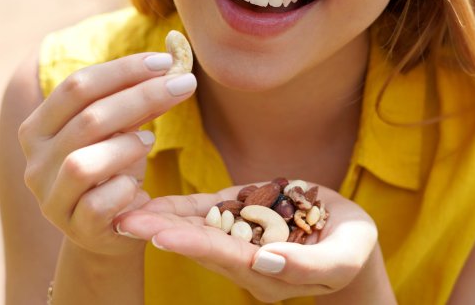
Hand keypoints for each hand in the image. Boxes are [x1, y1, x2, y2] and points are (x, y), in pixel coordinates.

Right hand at [18, 52, 196, 255]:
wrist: (110, 227)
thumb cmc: (114, 167)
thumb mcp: (120, 129)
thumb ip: (134, 100)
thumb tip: (169, 64)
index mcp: (38, 127)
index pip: (76, 86)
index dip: (122, 70)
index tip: (165, 61)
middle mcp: (35, 162)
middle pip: (87, 119)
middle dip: (141, 97)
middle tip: (184, 84)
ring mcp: (51, 199)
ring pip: (82, 164)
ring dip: (125, 146)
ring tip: (150, 140)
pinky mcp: (74, 229)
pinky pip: (98, 205)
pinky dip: (124, 189)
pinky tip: (136, 185)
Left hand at [116, 184, 390, 302]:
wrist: (347, 236)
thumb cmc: (351, 248)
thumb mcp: (345, 256)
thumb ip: (310, 264)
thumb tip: (269, 261)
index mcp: (268, 272)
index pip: (227, 257)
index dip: (195, 245)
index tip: (163, 236)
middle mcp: (245, 259)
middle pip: (200, 244)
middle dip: (162, 231)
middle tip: (125, 222)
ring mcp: (238, 236)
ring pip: (194, 228)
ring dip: (160, 219)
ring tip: (124, 213)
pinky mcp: (237, 215)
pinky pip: (203, 213)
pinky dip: (177, 208)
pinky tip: (150, 203)